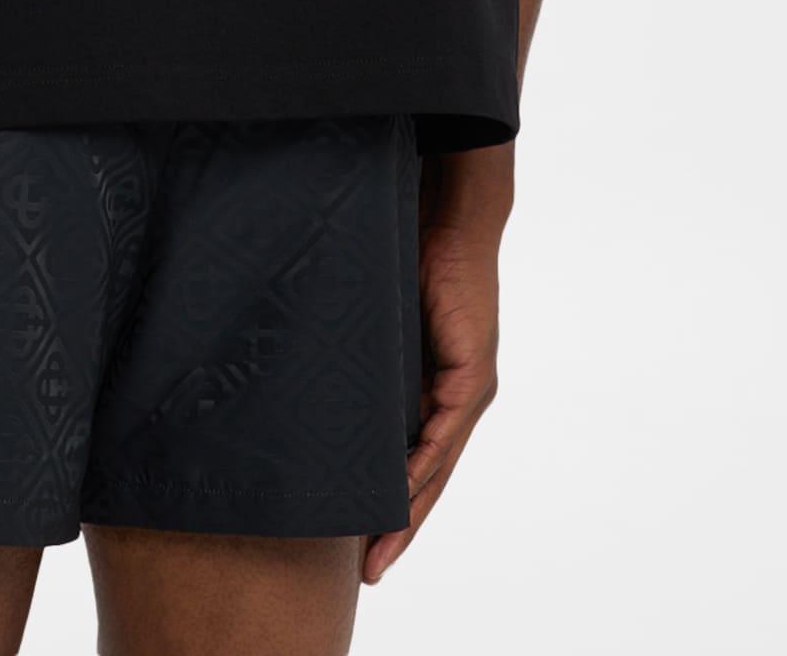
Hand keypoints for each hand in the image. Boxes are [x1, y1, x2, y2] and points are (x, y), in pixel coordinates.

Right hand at [363, 215, 500, 583]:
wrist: (451, 214)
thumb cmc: (410, 251)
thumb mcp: (377, 317)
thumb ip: (360, 349)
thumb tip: (314, 367)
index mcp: (434, 384)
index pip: (412, 456)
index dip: (390, 501)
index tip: (361, 541)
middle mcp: (457, 395)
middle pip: (428, 477)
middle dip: (397, 526)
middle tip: (367, 570)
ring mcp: (468, 389)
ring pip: (436, 467)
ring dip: (407, 513)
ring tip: (376, 554)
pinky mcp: (472, 377)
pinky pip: (442, 437)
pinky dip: (420, 471)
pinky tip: (397, 501)